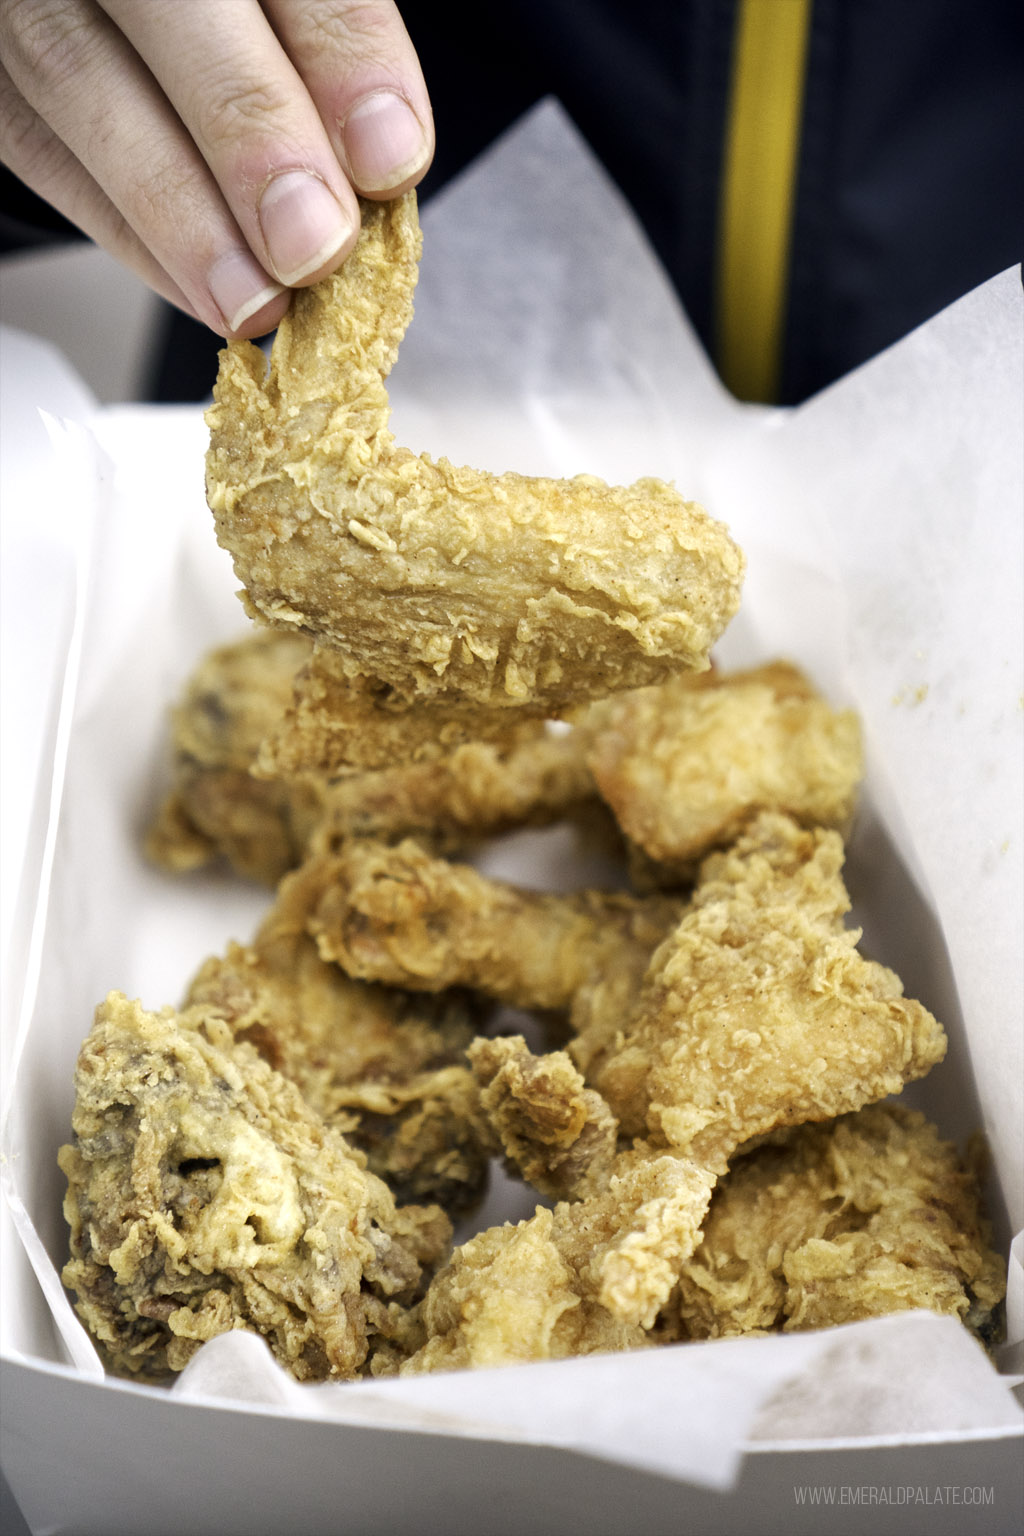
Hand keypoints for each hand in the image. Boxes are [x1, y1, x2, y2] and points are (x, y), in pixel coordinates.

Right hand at [0, 0, 432, 335]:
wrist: (135, 9)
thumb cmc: (238, 14)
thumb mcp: (291, 4)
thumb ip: (334, 46)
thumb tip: (381, 159)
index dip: (340, 54)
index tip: (390, 160)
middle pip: (168, 7)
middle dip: (249, 135)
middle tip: (312, 246)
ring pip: (81, 80)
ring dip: (182, 214)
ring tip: (257, 299)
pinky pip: (44, 152)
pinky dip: (130, 235)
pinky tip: (204, 292)